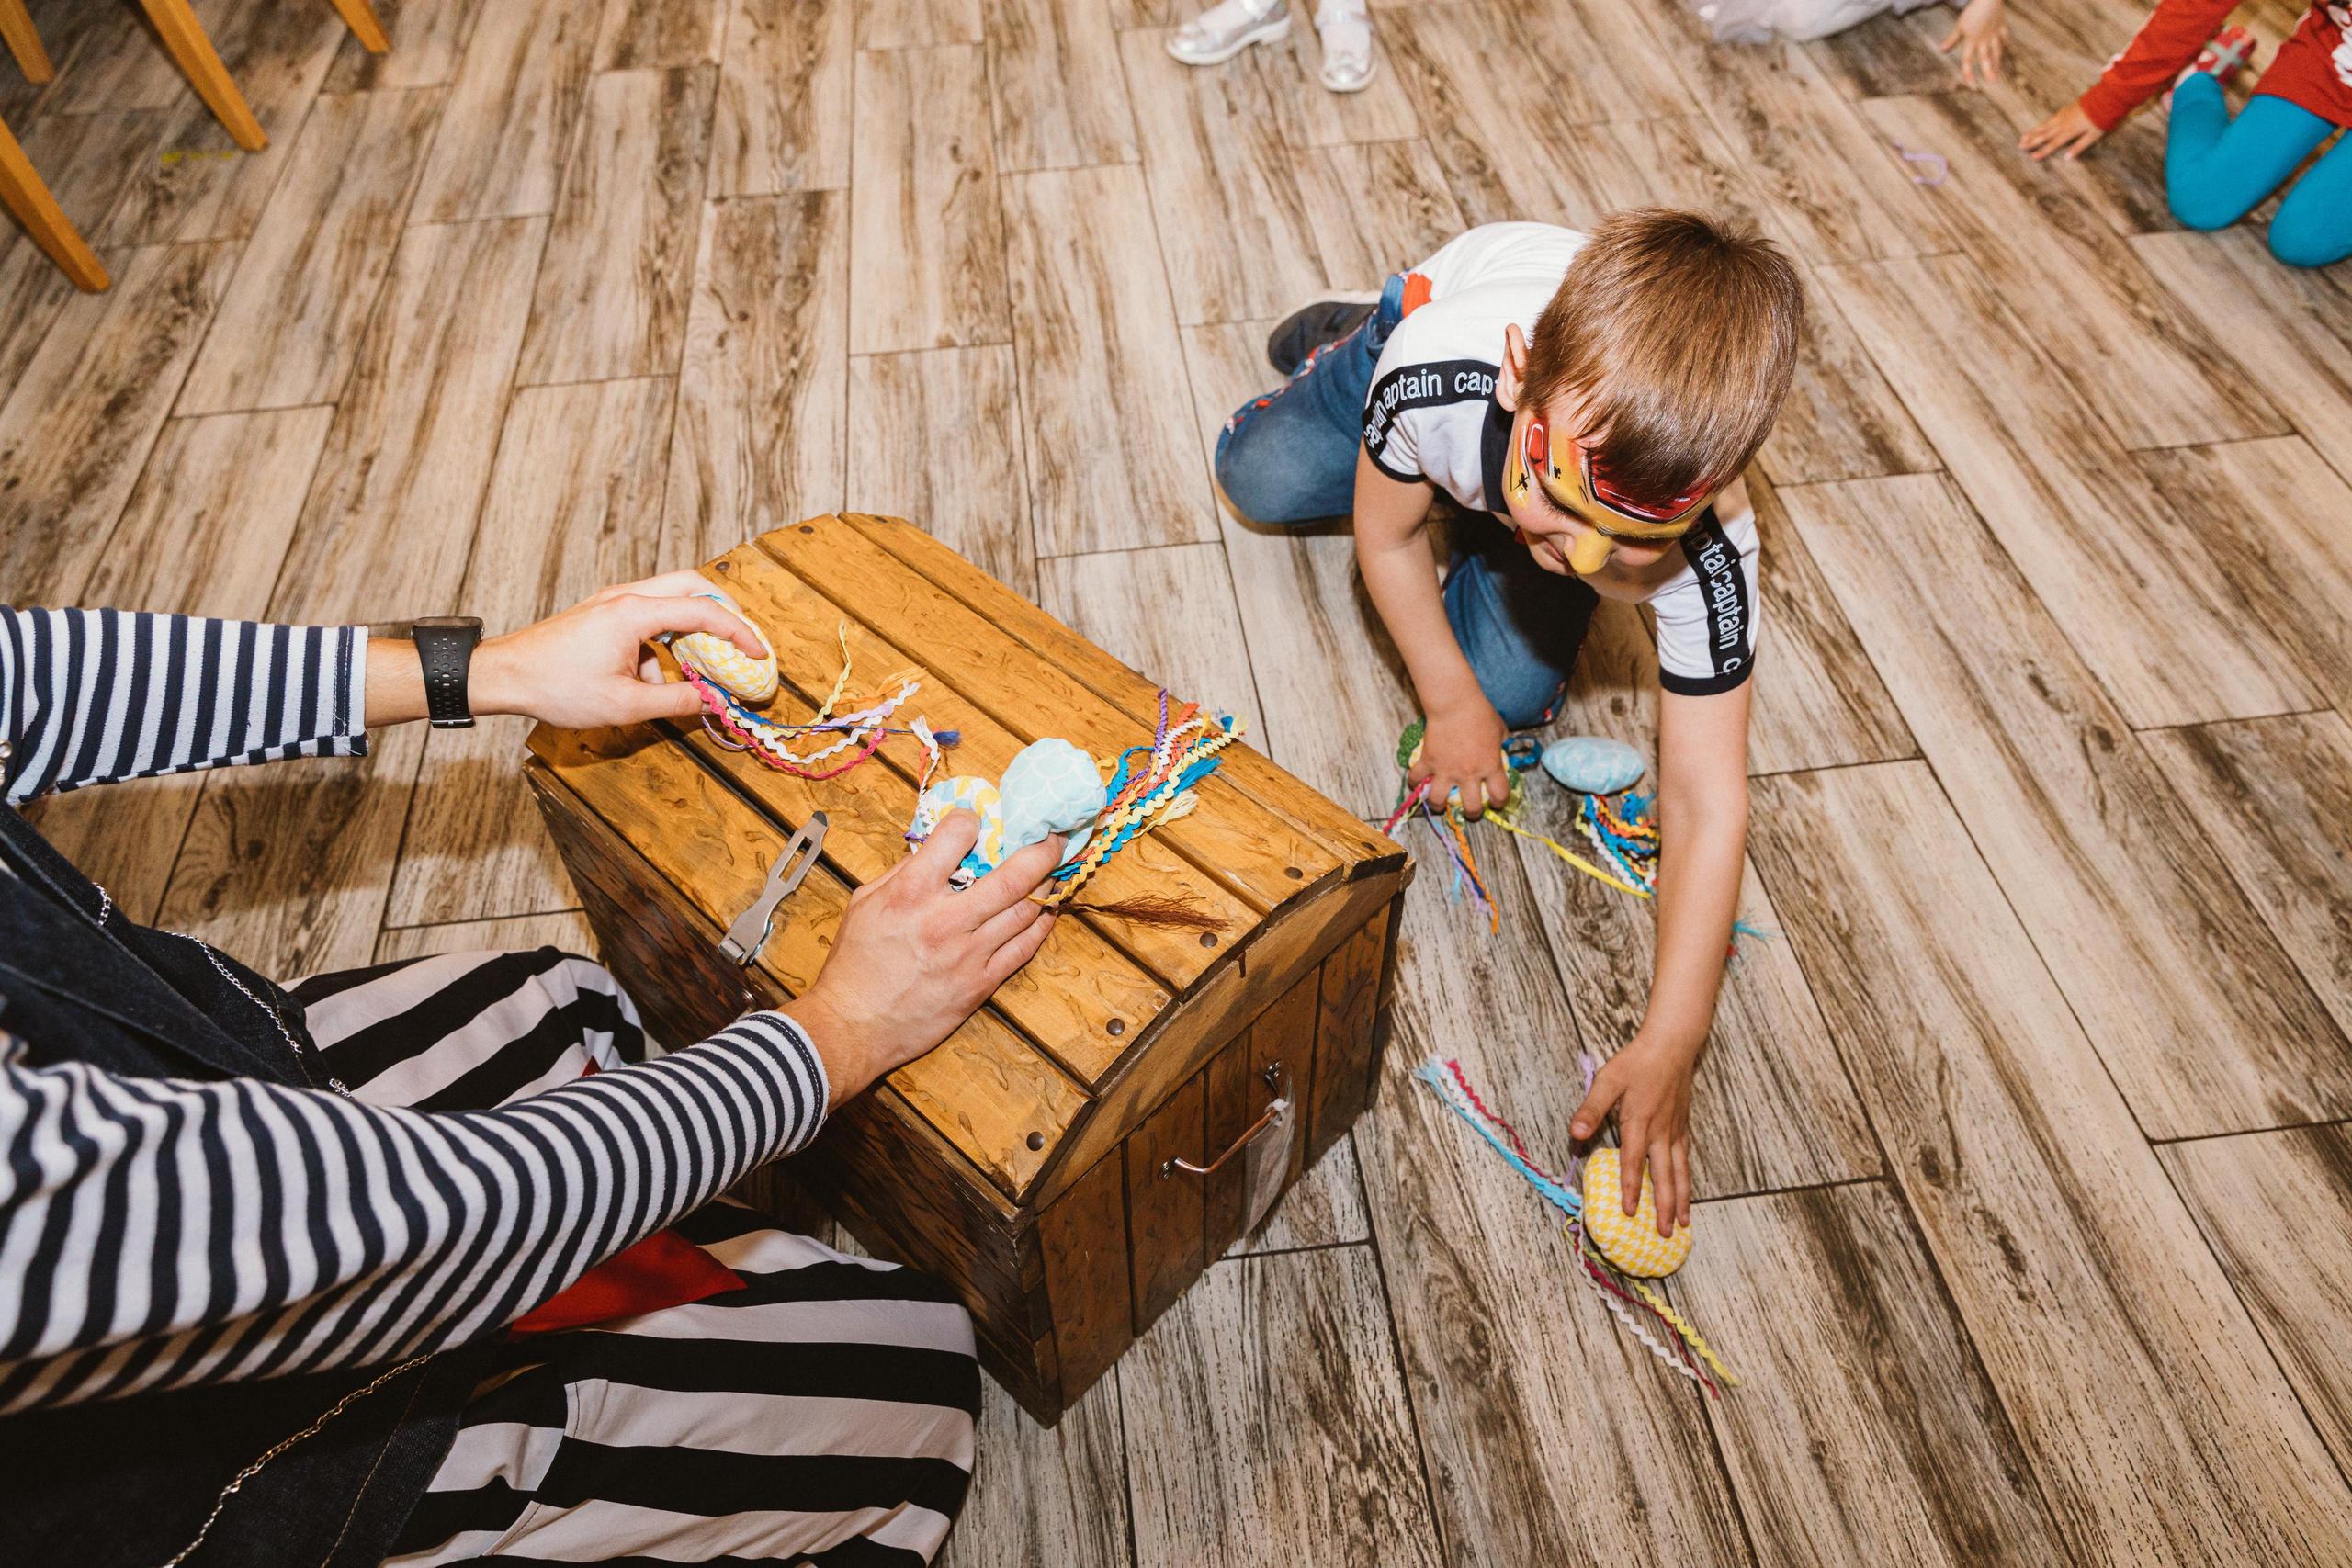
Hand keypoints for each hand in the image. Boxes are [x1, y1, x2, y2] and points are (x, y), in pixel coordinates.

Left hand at [468, 571, 767, 728]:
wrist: (505, 675)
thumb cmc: (556, 686)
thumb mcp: (624, 705)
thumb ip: (676, 703)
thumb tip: (712, 702)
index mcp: (634, 613)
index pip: (703, 611)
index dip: (738, 632)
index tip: (759, 653)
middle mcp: (626, 597)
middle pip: (691, 585)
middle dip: (723, 611)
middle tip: (742, 639)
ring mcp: (612, 602)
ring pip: (670, 600)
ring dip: (689, 631)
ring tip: (696, 670)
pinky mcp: (603, 613)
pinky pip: (647, 618)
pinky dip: (662, 643)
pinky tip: (652, 680)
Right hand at [782, 811, 1060, 1106]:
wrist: (853, 1026)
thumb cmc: (854, 966)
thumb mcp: (864, 904)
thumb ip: (901, 873)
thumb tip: (933, 848)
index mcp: (910, 893)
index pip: (955, 836)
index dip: (971, 820)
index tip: (977, 821)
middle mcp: (945, 920)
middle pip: (1012, 875)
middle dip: (1042, 850)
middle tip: (1054, 837)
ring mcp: (968, 954)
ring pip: (1026, 910)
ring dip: (1047, 886)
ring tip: (1054, 872)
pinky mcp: (980, 984)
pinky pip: (1023, 949)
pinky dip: (1040, 926)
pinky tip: (1046, 912)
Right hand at [1411, 701, 1509, 819]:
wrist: (1455, 703)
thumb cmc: (1480, 713)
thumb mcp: (1500, 729)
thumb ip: (1501, 745)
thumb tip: (1501, 751)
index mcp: (1490, 766)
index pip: (1500, 795)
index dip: (1500, 802)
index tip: (1497, 801)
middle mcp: (1468, 774)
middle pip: (1471, 807)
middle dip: (1472, 814)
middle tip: (1470, 809)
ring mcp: (1446, 770)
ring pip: (1438, 801)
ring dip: (1438, 805)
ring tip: (1439, 803)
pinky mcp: (1428, 761)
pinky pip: (1416, 779)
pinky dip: (1414, 782)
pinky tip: (1417, 782)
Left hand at [1570, 1036, 1695, 1235]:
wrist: (1671, 1045)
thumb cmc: (1636, 1062)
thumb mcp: (1606, 1081)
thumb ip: (1591, 1110)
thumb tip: (1575, 1134)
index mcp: (1638, 1122)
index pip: (1633, 1162)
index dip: (1630, 1189)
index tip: (1628, 1213)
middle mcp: (1660, 1132)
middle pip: (1663, 1176)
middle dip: (1662, 1207)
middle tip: (1664, 1234)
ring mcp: (1674, 1130)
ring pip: (1680, 1172)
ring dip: (1680, 1199)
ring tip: (1683, 1224)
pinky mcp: (1682, 1126)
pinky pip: (1685, 1160)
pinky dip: (1686, 1179)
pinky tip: (1686, 1191)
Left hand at [1939, 0, 2006, 86]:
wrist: (1988, 0)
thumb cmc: (1971, 12)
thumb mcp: (1959, 26)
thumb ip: (1952, 39)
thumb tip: (1942, 49)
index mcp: (1972, 41)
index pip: (1968, 59)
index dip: (1968, 71)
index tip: (1970, 82)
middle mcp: (1984, 40)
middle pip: (1986, 58)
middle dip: (1988, 70)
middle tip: (1992, 81)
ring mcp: (1994, 34)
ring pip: (1997, 50)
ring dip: (1997, 61)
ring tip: (1997, 70)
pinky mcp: (2002, 26)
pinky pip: (2004, 35)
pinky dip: (2005, 41)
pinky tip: (2006, 46)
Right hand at [2020, 99, 2105, 160]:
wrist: (2103, 100)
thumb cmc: (2100, 119)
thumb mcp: (2092, 136)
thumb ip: (2079, 147)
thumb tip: (2067, 158)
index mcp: (2068, 132)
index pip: (2052, 144)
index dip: (2042, 151)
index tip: (2032, 157)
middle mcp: (2062, 124)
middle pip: (2044, 134)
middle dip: (2031, 141)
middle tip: (2020, 146)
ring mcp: (2062, 116)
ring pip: (2044, 126)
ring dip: (2033, 132)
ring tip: (2023, 137)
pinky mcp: (2063, 111)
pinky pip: (2049, 119)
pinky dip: (2041, 124)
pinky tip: (2037, 127)